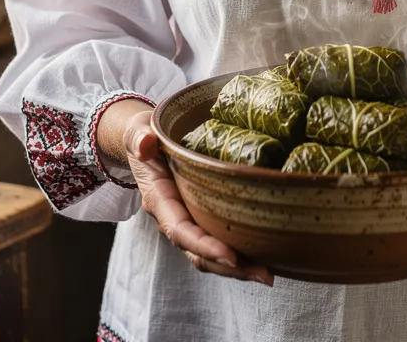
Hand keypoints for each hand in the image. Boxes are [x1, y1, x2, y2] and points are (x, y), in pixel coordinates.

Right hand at [123, 107, 273, 285]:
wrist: (142, 141)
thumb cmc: (143, 135)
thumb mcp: (138, 132)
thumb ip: (139, 138)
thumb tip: (145, 144)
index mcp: (159, 199)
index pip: (181, 230)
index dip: (204, 246)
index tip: (231, 256)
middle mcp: (172, 217)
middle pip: (199, 252)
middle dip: (230, 267)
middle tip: (264, 275)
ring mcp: (186, 219)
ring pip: (209, 254)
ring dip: (238, 267)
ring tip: (268, 273)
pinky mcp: (199, 216)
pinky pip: (216, 239)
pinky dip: (238, 252)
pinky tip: (264, 254)